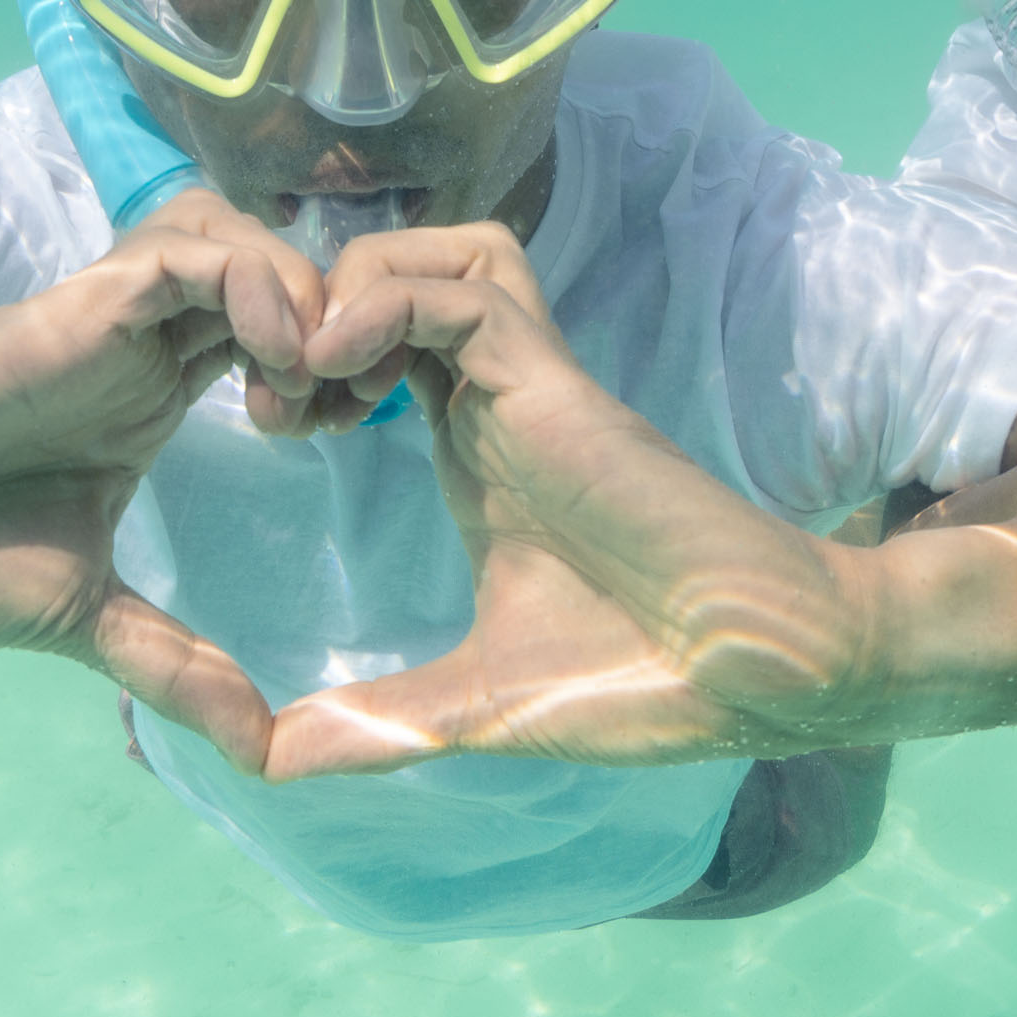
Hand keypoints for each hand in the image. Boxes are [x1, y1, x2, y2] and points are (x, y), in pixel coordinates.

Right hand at [0, 191, 345, 764]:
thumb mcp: (81, 616)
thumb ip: (173, 663)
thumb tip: (260, 748)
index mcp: (149, 397)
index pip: (275, 332)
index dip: (340, 363)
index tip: (360, 434)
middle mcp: (137, 346)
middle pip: (272, 268)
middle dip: (343, 314)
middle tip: (359, 399)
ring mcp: (105, 320)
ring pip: (236, 236)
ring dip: (301, 291)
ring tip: (310, 382)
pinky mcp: (70, 308)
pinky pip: (183, 251)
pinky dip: (250, 282)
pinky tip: (271, 357)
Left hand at [257, 223, 888, 776]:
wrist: (749, 673)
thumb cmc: (635, 680)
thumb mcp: (467, 702)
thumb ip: (372, 722)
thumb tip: (270, 763)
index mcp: (471, 446)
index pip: (379, 335)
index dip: (306, 354)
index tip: (267, 425)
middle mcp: (493, 398)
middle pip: (394, 270)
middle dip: (308, 307)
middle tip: (272, 394)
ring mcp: (527, 384)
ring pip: (431, 253)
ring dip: (346, 289)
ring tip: (305, 375)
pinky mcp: (555, 382)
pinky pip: (465, 290)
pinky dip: (385, 302)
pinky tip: (336, 370)